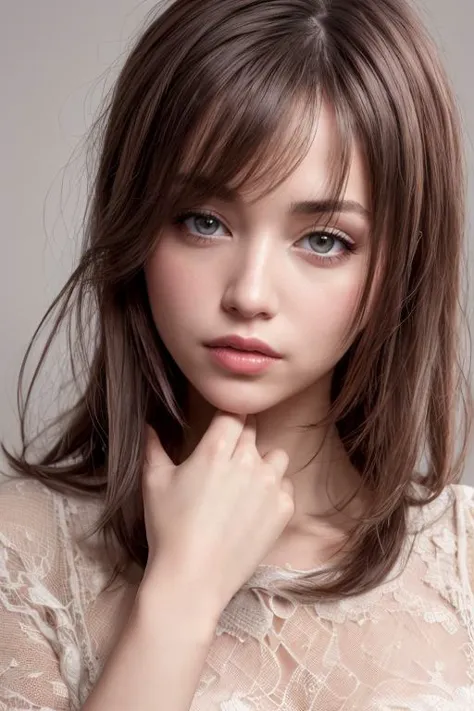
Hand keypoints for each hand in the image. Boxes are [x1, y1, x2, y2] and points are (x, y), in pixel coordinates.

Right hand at [141, 411, 293, 612]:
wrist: (192, 578)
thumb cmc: (169, 529)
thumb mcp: (154, 483)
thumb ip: (153, 447)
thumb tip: (148, 426)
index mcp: (216, 450)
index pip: (234, 413)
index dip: (229, 416)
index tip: (224, 424)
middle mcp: (248, 461)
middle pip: (254, 431)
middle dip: (242, 437)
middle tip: (227, 457)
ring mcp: (269, 485)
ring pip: (277, 455)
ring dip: (263, 461)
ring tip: (245, 481)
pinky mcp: (283, 510)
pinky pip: (286, 486)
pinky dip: (274, 490)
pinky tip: (254, 505)